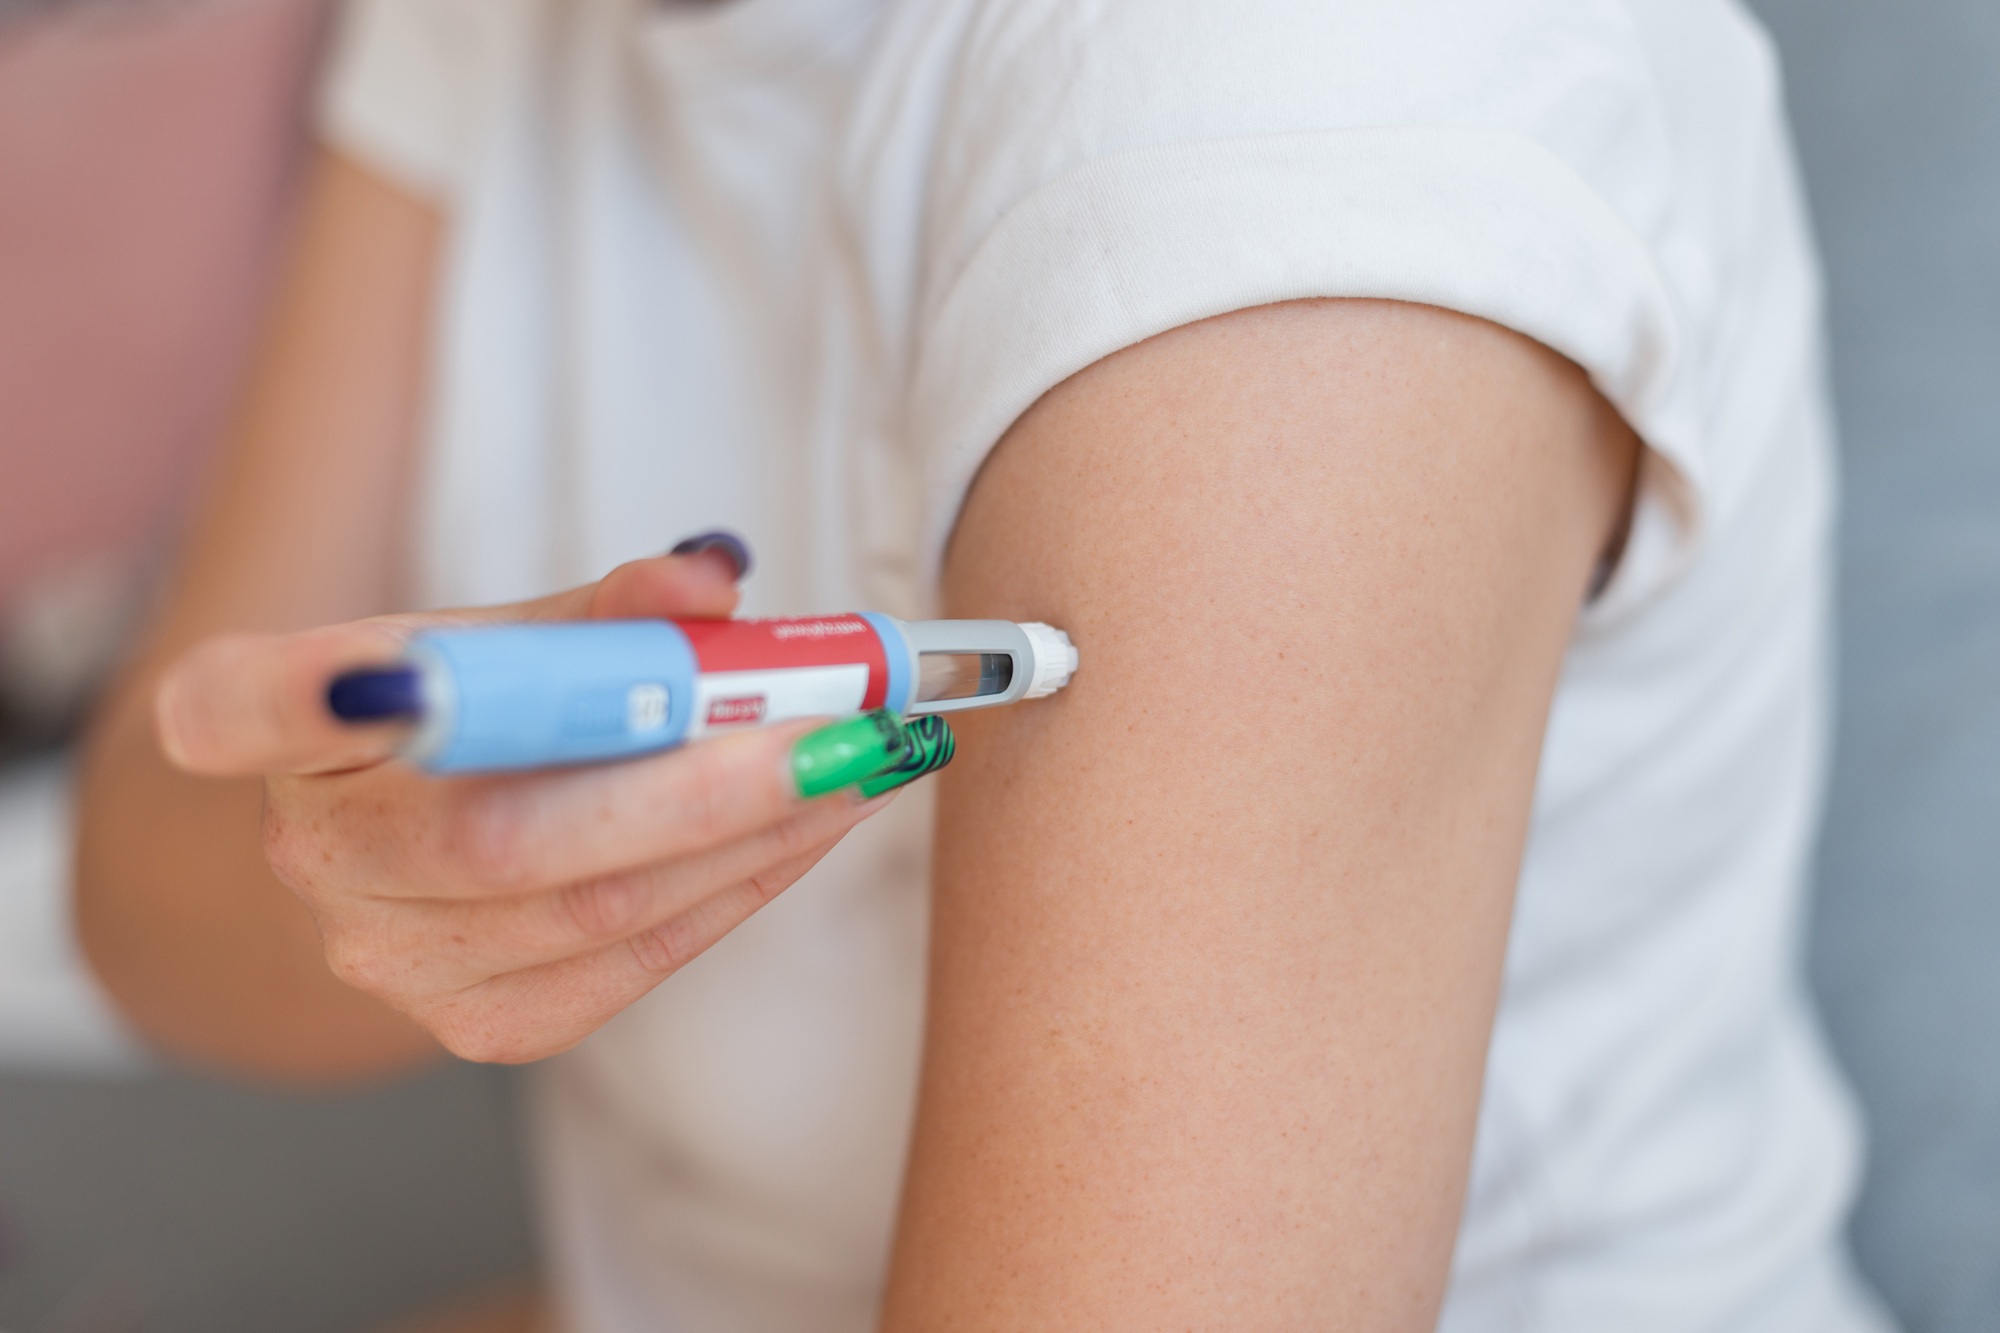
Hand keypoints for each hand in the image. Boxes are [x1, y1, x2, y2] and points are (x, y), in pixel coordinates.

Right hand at [150, 543, 932, 1063]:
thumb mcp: (515, 634)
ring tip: (866, 767)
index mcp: (284, 724)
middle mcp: (314, 857)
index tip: (380, 668)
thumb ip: (606, 608)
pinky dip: (742, 890)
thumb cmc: (484, 713)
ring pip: (598, 913)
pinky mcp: (481, 1025)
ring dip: (761, 839)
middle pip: (505, 838)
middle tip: (848, 730)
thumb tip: (717, 577)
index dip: (295, 696)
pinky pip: (636, 965)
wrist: (437, 843)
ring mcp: (390, 960)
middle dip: (708, 784)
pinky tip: (811, 831)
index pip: (238, 710)